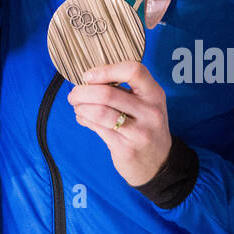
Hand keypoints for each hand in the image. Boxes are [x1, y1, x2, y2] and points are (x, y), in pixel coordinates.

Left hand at [69, 61, 171, 187]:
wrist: (159, 163)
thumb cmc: (146, 126)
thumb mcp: (146, 104)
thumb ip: (124, 90)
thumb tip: (89, 79)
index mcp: (155, 94)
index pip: (133, 71)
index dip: (106, 70)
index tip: (89, 76)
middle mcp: (150, 112)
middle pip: (108, 94)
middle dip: (83, 92)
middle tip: (74, 94)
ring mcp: (139, 132)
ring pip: (100, 112)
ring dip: (81, 107)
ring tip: (77, 106)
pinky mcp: (126, 148)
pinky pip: (98, 128)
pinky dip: (85, 119)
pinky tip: (83, 117)